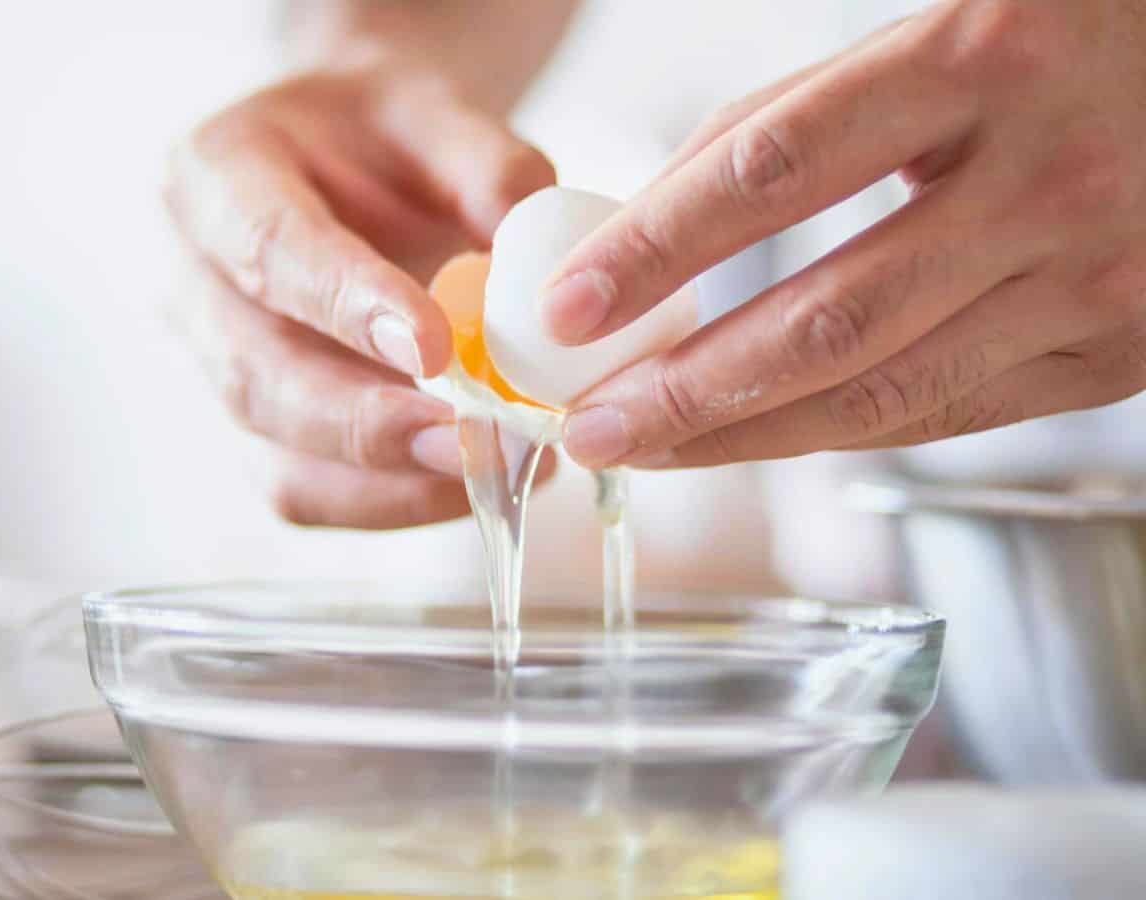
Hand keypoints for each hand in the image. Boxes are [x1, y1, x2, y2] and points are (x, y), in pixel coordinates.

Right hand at [166, 60, 557, 525]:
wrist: (353, 160)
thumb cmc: (383, 133)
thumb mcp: (436, 106)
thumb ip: (485, 163)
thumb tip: (527, 244)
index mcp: (214, 175)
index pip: (268, 248)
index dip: (344, 305)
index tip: (434, 347)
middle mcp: (193, 279)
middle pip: (255, 374)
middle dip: (361, 421)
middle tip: (463, 441)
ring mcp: (218, 363)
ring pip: (273, 451)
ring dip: (382, 478)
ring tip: (486, 470)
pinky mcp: (260, 426)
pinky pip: (305, 488)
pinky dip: (387, 501)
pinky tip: (466, 483)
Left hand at [544, 0, 1145, 468]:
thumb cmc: (1067, 43)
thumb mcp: (939, 33)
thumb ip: (802, 120)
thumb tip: (650, 223)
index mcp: (980, 60)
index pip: (774, 169)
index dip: (657, 247)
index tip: (568, 306)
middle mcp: (1044, 176)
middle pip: (824, 316)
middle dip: (684, 388)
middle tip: (587, 424)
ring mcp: (1092, 277)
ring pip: (881, 392)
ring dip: (741, 436)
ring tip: (645, 447)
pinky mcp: (1120, 355)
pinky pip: (945, 415)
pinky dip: (834, 433)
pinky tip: (753, 439)